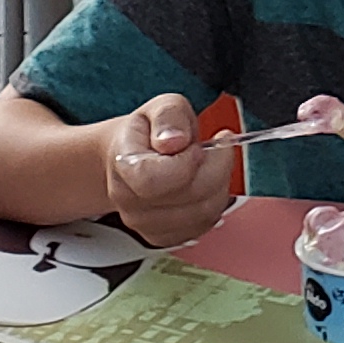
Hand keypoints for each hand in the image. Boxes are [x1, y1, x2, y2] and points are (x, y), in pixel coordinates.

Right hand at [104, 93, 237, 247]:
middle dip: (216, 169)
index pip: (155, 180)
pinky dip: (214, 203)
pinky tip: (205, 184)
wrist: (130, 155)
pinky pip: (203, 225)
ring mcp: (144, 223)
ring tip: (209, 165)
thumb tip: (175, 141)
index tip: (198, 145)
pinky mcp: (163, 236)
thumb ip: (169, 117)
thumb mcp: (161, 106)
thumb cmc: (147, 132)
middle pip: (189, 197)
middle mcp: (129, 200)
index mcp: (124, 164)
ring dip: (219, 186)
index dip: (187, 162)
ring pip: (202, 214)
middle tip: (214, 149)